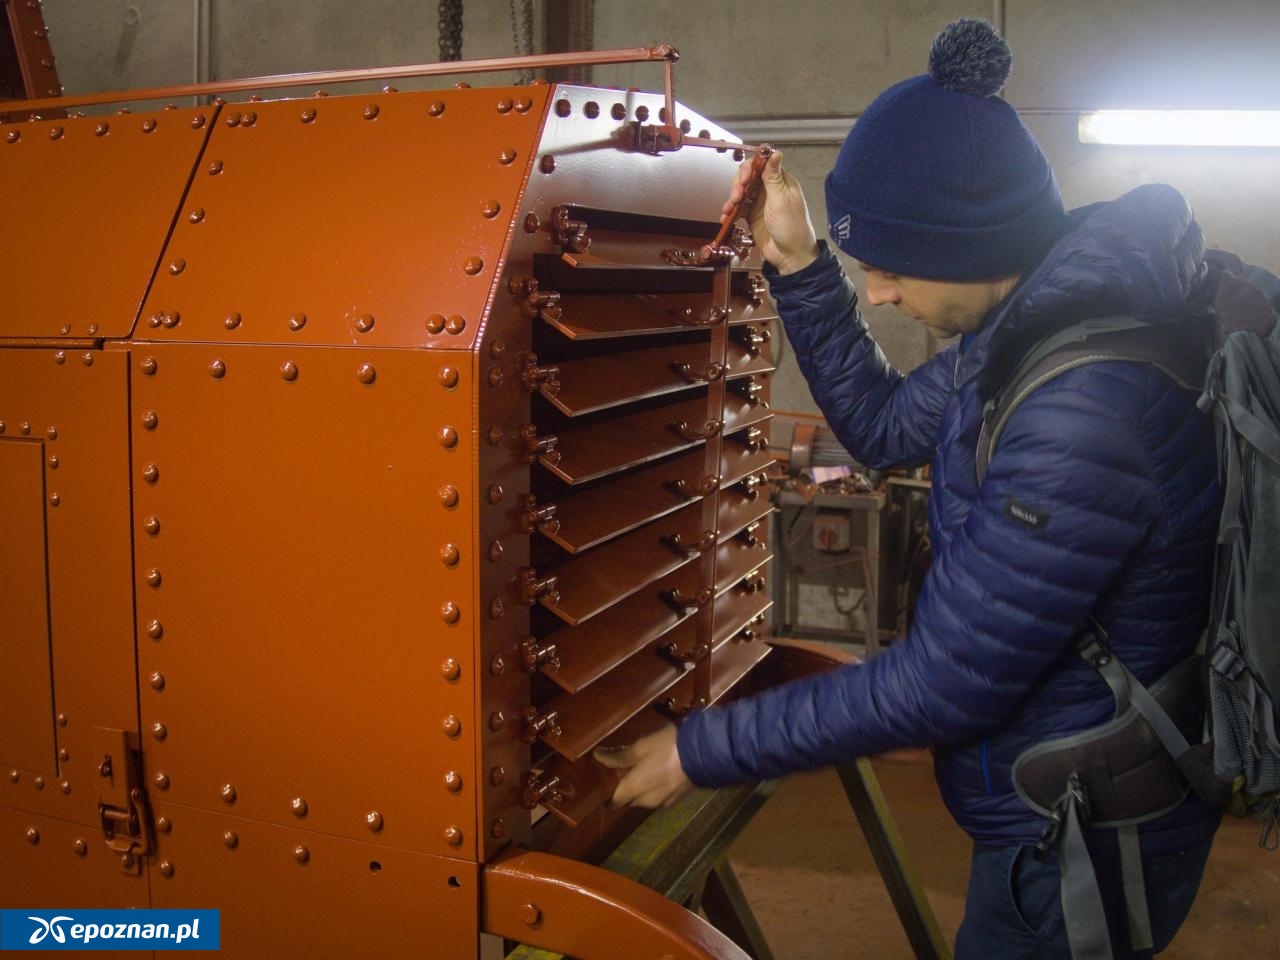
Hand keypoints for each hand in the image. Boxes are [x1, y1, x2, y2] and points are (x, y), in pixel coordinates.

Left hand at [593, 725, 694, 808]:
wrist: (705, 754)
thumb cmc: (666, 748)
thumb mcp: (640, 747)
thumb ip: (618, 756)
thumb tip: (597, 757)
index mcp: (633, 791)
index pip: (613, 802)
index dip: (607, 793)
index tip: (604, 782)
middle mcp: (646, 802)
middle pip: (629, 800)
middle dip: (626, 788)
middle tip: (625, 769)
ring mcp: (663, 803)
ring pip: (645, 798)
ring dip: (642, 787)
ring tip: (644, 767)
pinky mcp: (677, 799)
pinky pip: (659, 796)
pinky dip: (656, 787)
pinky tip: (661, 771)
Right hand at [721, 148, 819, 274]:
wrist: (790, 256)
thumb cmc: (792, 227)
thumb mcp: (781, 200)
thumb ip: (774, 176)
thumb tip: (776, 152)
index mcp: (781, 181)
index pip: (762, 165)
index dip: (750, 168)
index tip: (745, 178)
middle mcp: (769, 189)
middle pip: (748, 177)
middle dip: (738, 184)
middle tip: (736, 196)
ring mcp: (759, 203)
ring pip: (740, 192)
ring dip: (732, 198)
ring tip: (729, 209)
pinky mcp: (751, 216)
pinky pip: (737, 209)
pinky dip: (730, 211)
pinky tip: (726, 217)